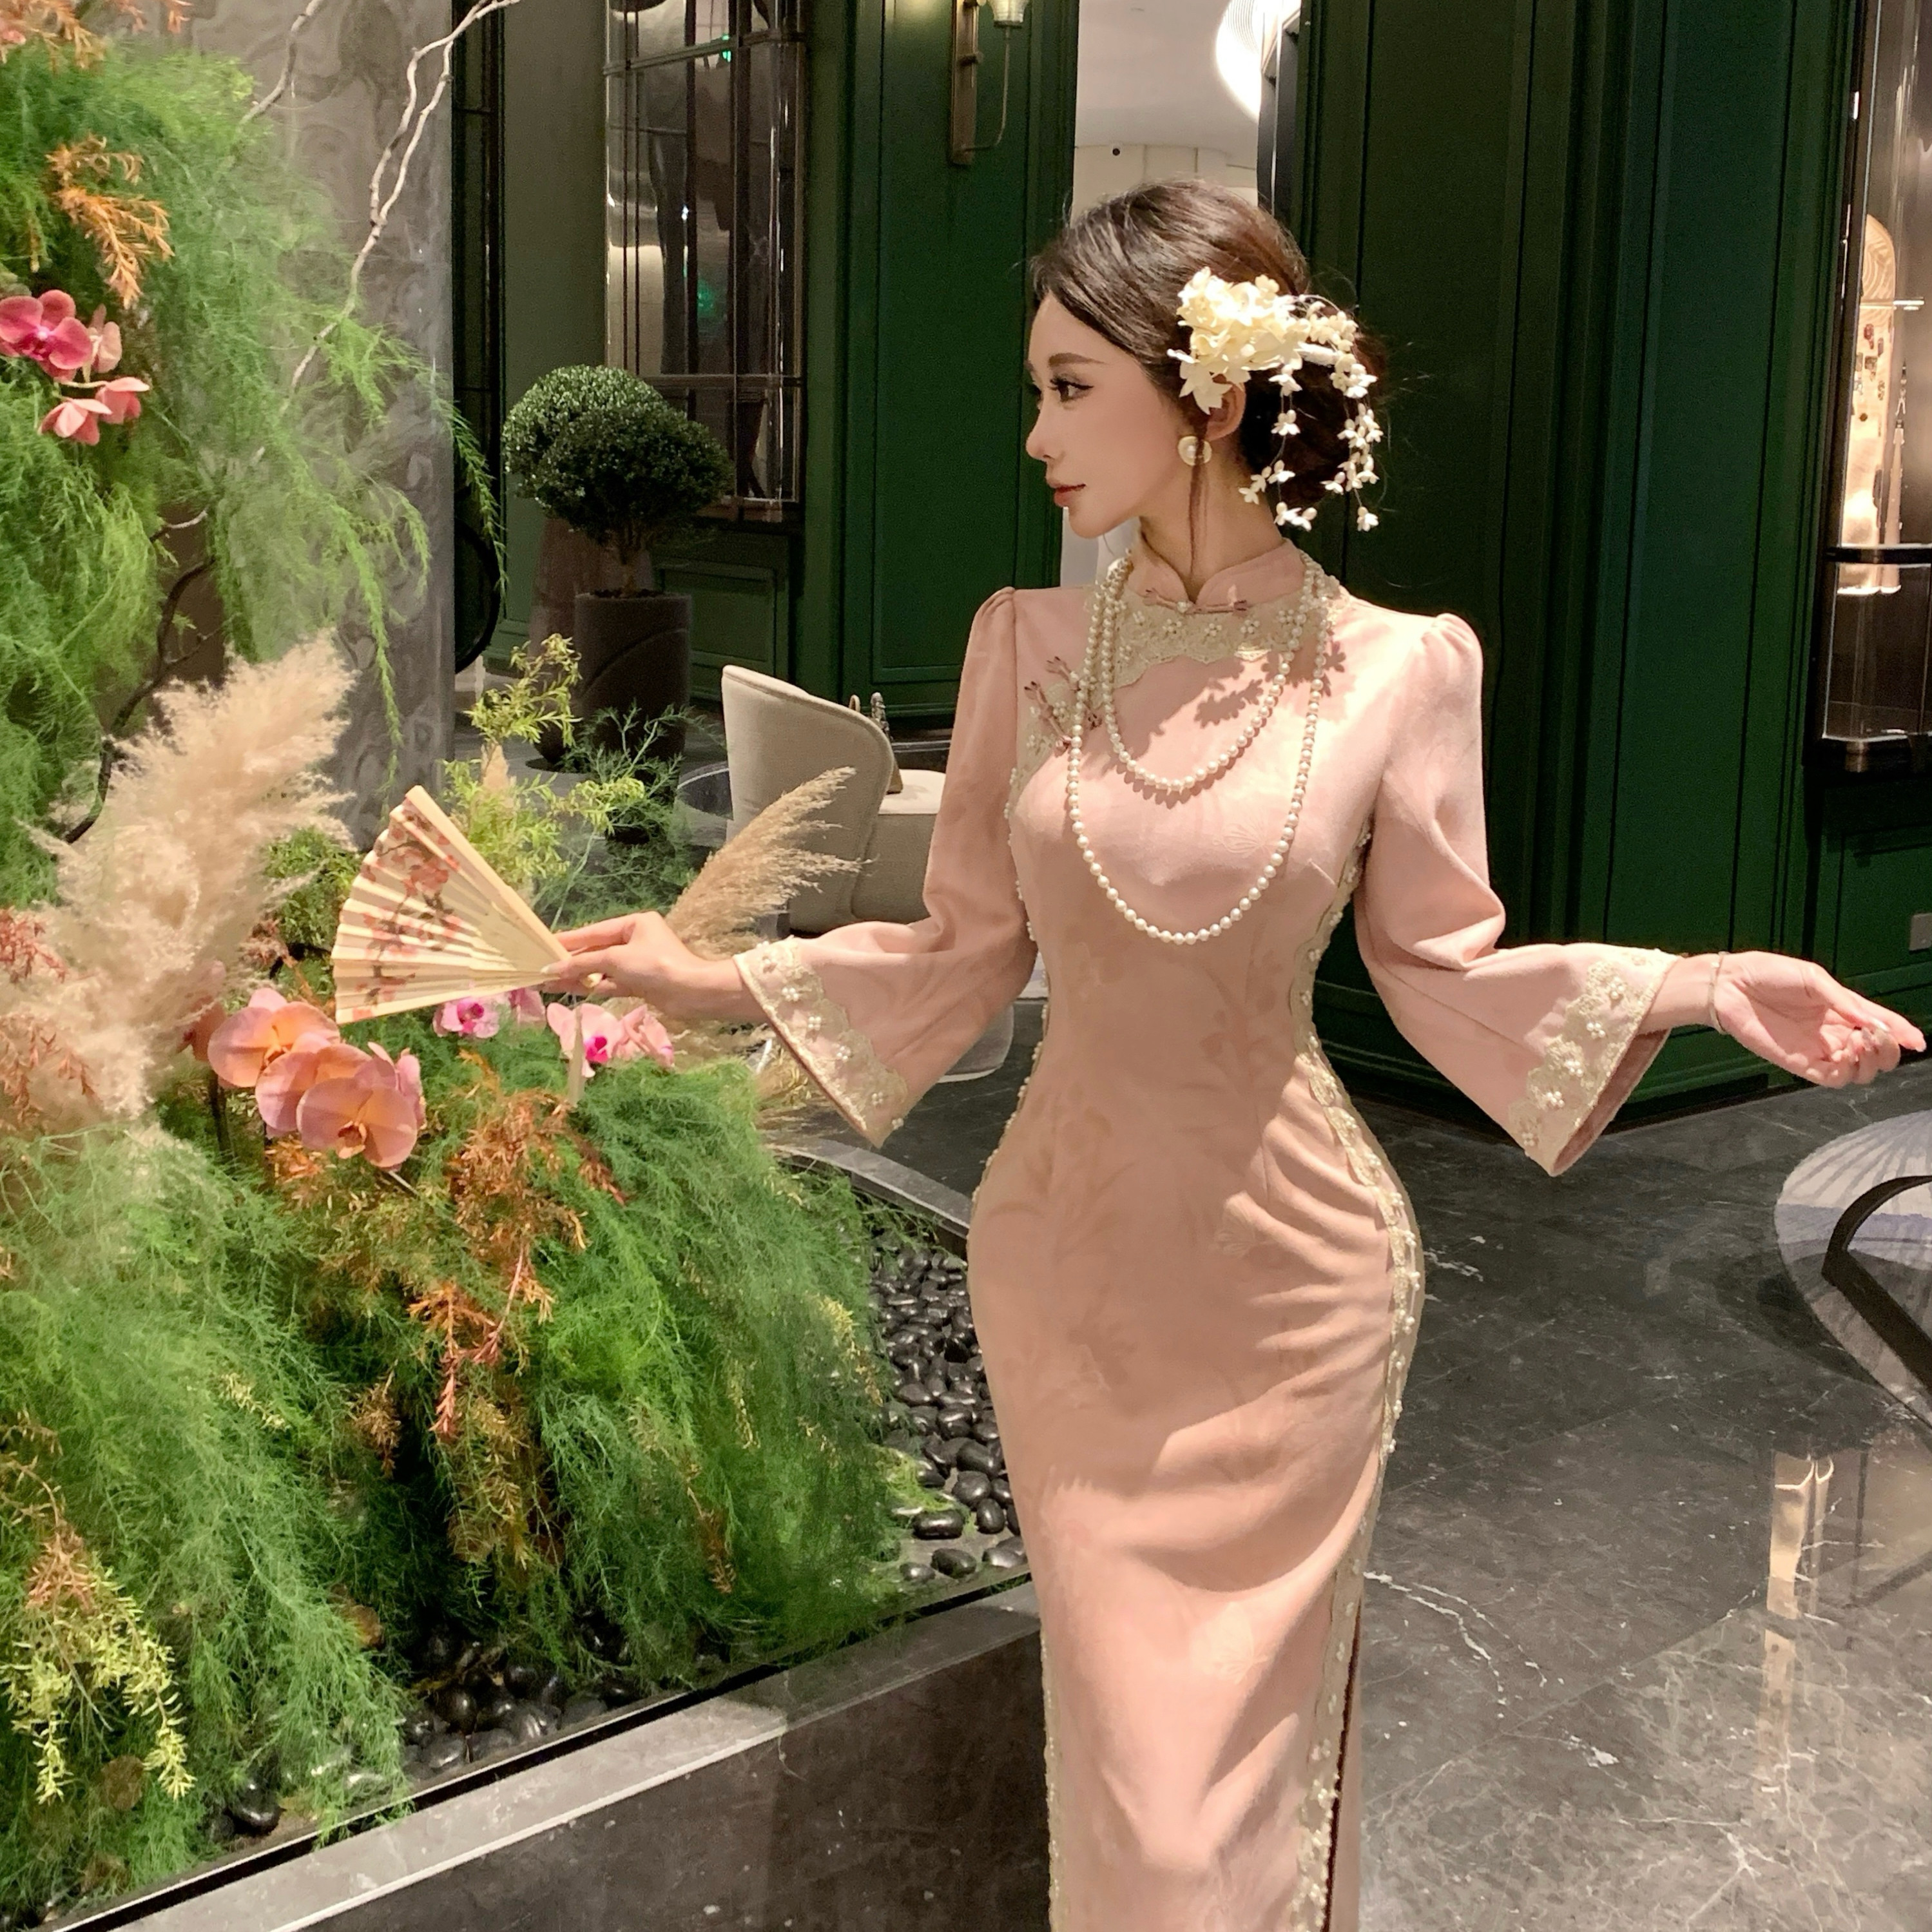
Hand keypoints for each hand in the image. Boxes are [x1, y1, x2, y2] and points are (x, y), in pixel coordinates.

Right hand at [547, 912, 755, 1021]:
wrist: (692, 993)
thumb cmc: (656, 966)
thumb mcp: (616, 960)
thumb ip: (582, 964)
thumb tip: (552, 968)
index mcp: (634, 923)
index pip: (594, 931)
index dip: (568, 940)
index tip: (544, 945)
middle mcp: (636, 940)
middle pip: (596, 950)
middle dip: (570, 961)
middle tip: (541, 967)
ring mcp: (638, 963)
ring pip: (601, 969)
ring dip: (577, 976)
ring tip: (548, 981)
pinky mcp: (640, 983)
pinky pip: (610, 982)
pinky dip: (592, 986)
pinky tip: (569, 989)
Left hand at [1710, 951, 1923, 1085]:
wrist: (1730, 985)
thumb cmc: (1767, 974)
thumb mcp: (1814, 979)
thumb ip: (1845, 1002)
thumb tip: (1875, 1022)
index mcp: (1840, 1009)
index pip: (1880, 1025)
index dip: (1901, 1033)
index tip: (1916, 1040)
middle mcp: (1833, 1032)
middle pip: (1875, 1054)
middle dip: (1888, 1050)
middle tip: (1880, 1037)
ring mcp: (1817, 1049)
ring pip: (1858, 1071)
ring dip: (1870, 1062)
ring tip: (1862, 1042)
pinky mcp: (1798, 1063)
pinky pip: (1832, 1078)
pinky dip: (1847, 1072)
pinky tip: (1846, 1054)